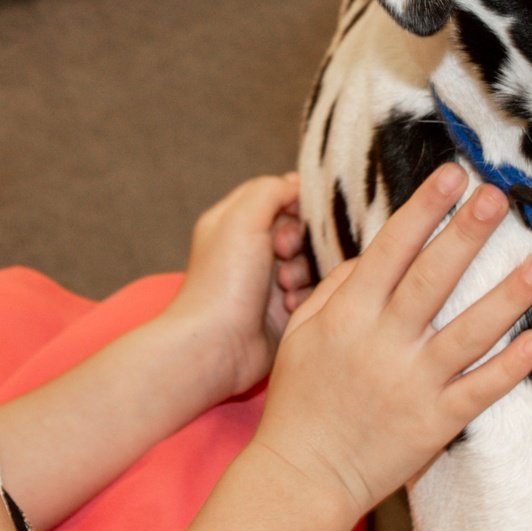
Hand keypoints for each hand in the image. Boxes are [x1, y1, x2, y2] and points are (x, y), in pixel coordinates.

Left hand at [160, 174, 317, 401]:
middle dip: (299, 240)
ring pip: (310, 261)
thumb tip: (296, 185)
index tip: (296, 215)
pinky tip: (289, 306)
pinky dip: (305, 296)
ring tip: (285, 287)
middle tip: (282, 253)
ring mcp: (269, 281)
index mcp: (234, 222)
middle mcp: (252, 249)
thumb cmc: (223, 280)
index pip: (278, 195)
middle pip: (299, 228)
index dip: (295, 202)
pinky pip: (313, 291)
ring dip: (302, 271)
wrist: (218, 345)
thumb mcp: (242, 219)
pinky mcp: (285, 309)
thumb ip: (271, 190)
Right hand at [251, 165, 531, 517]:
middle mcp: (383, 344)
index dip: (423, 210)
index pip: (391, 250)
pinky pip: (479, 390)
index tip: (453, 176)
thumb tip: (376, 253)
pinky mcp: (434, 422)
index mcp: (349, 315)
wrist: (302, 475)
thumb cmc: (300, 400)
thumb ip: (337, 288)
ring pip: (468, 332)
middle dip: (467, 233)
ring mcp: (412, 384)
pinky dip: (509, 366)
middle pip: (433, 279)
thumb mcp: (302, 333)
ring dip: (508, 295)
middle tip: (499, 196)